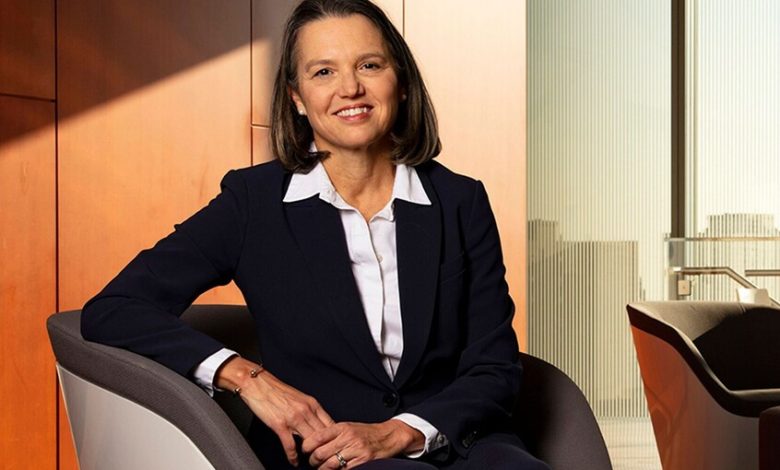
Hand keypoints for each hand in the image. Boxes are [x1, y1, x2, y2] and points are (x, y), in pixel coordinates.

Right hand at [215, 357, 333, 465]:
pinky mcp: (280, 424)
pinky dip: (293, 457)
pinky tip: (294, 461)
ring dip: (311, 455)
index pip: (330, 424)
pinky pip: (290, 445)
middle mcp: (306, 411)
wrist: (257, 383)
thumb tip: (318, 424)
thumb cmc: (277, 390)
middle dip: (325, 449)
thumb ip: (310, 410)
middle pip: (323, 435)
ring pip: (310, 441)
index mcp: (312, 404)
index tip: (334, 447)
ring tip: (312, 462)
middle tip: (325, 459)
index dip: (334, 439)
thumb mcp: (300, 398)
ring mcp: (293, 418)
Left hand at [303, 420, 423, 468]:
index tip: (305, 451)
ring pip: (329, 465)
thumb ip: (332, 433)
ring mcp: (356, 450)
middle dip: (313, 461)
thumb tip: (312, 442)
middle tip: (312, 462)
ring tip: (322, 468)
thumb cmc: (366, 432)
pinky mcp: (363, 461)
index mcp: (342, 427)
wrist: (388, 436)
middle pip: (320, 453)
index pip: (317, 437)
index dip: (307, 446)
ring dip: (322, 469)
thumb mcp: (348, 427)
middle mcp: (348, 437)